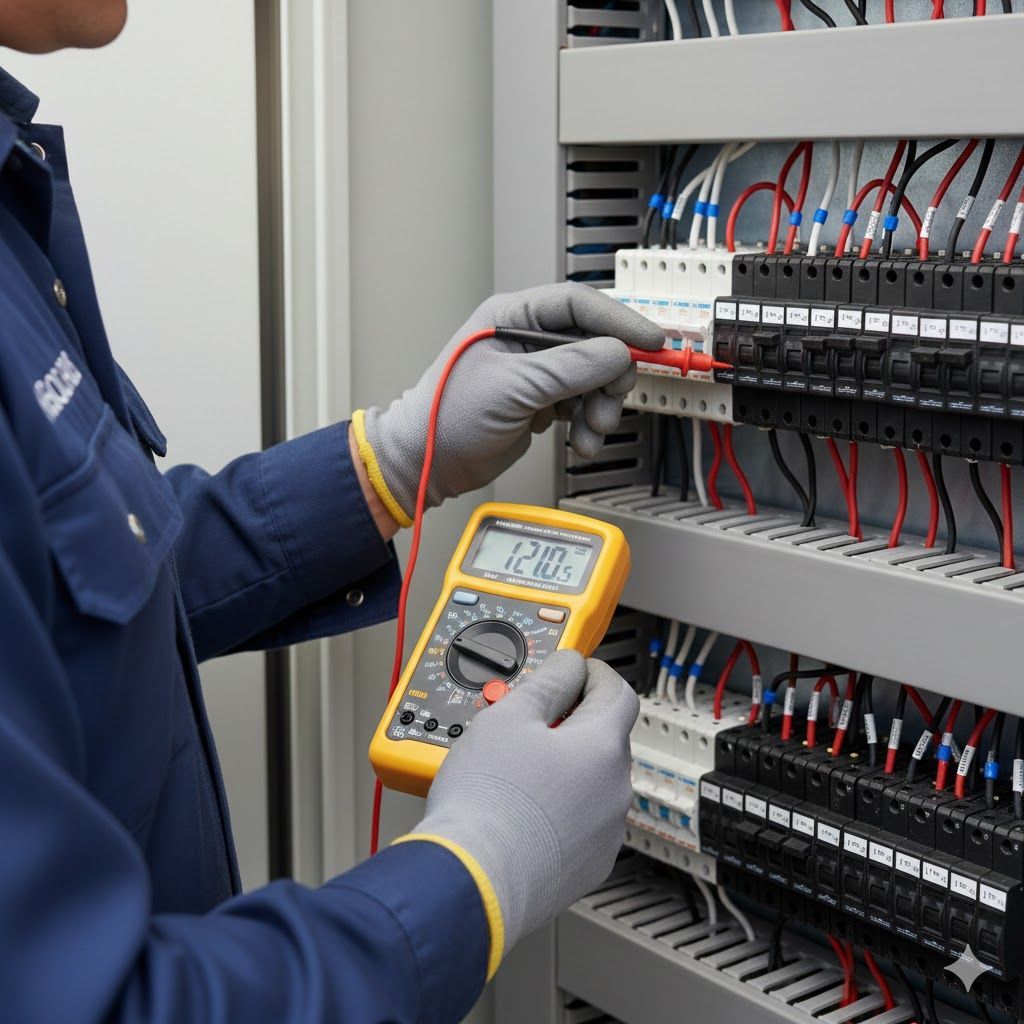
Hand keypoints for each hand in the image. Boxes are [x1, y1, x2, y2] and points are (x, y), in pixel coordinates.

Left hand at [358, 283, 662, 522]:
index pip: (580, 305)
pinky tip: (581, 442)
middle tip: (609, 406)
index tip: (651, 341)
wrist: (428, 462)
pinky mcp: (540, 401)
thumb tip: (618, 353)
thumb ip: (570, 367)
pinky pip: (582, 405)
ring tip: (591, 432)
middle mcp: (528, 339)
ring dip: (601, 408)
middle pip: (595, 344)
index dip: (620, 322)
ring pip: (593, 378)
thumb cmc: (447, 416)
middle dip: (610, 378)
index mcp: (514, 316)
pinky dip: (589, 425)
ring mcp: (536, 372)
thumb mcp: (514, 386)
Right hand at [407, 650, 638, 956]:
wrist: (473, 880)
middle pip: (604, 738)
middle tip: (530, 720)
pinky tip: (522, 810)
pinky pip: (581, 822)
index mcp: (603, 746)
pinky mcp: (587, 866)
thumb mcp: (510, 716)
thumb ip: (548, 681)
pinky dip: (559, 809)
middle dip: (572, 723)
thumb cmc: (489, 801)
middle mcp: (616, 790)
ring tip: (516, 769)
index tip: (572, 671)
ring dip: (564, 768)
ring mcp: (605, 833)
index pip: (617, 692)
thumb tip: (569, 664)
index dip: (594, 674)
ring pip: (592, 783)